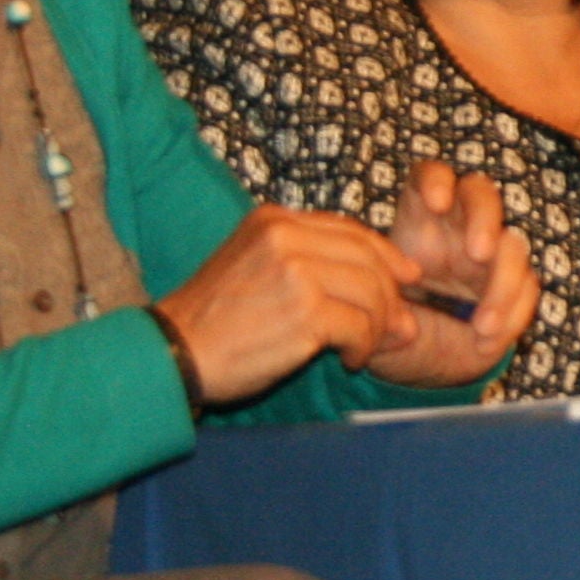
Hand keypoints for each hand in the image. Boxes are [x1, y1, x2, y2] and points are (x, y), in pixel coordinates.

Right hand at [158, 206, 418, 404]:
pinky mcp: (304, 311)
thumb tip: (391, 280)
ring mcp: (295, 271)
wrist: (173, 352)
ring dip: (379, 325)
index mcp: (275, 220)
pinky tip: (348, 359)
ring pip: (371, 292)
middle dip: (391, 295)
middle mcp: (286, 236)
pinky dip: (364, 346)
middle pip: (368, 258)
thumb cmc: (216, 320)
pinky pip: (360, 325)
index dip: (386, 255)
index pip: (350, 229)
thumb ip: (312, 263)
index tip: (407, 278)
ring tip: (365, 348)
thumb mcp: (256, 267)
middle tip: (399, 325)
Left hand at [360, 159, 536, 390]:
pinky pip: (527, 291)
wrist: (416, 362)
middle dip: (484, 219)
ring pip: (512, 247)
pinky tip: (485, 341)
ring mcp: (490, 259)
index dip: (435, 181)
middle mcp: (457, 231)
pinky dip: (511, 317)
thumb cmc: (390, 328)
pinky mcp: (513, 289)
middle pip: (481, 196)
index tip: (436, 203)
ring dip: (502, 286)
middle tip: (479, 254)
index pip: (429, 178)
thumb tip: (397, 317)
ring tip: (481, 326)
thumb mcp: (372, 316)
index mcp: (418, 222)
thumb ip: (377, 309)